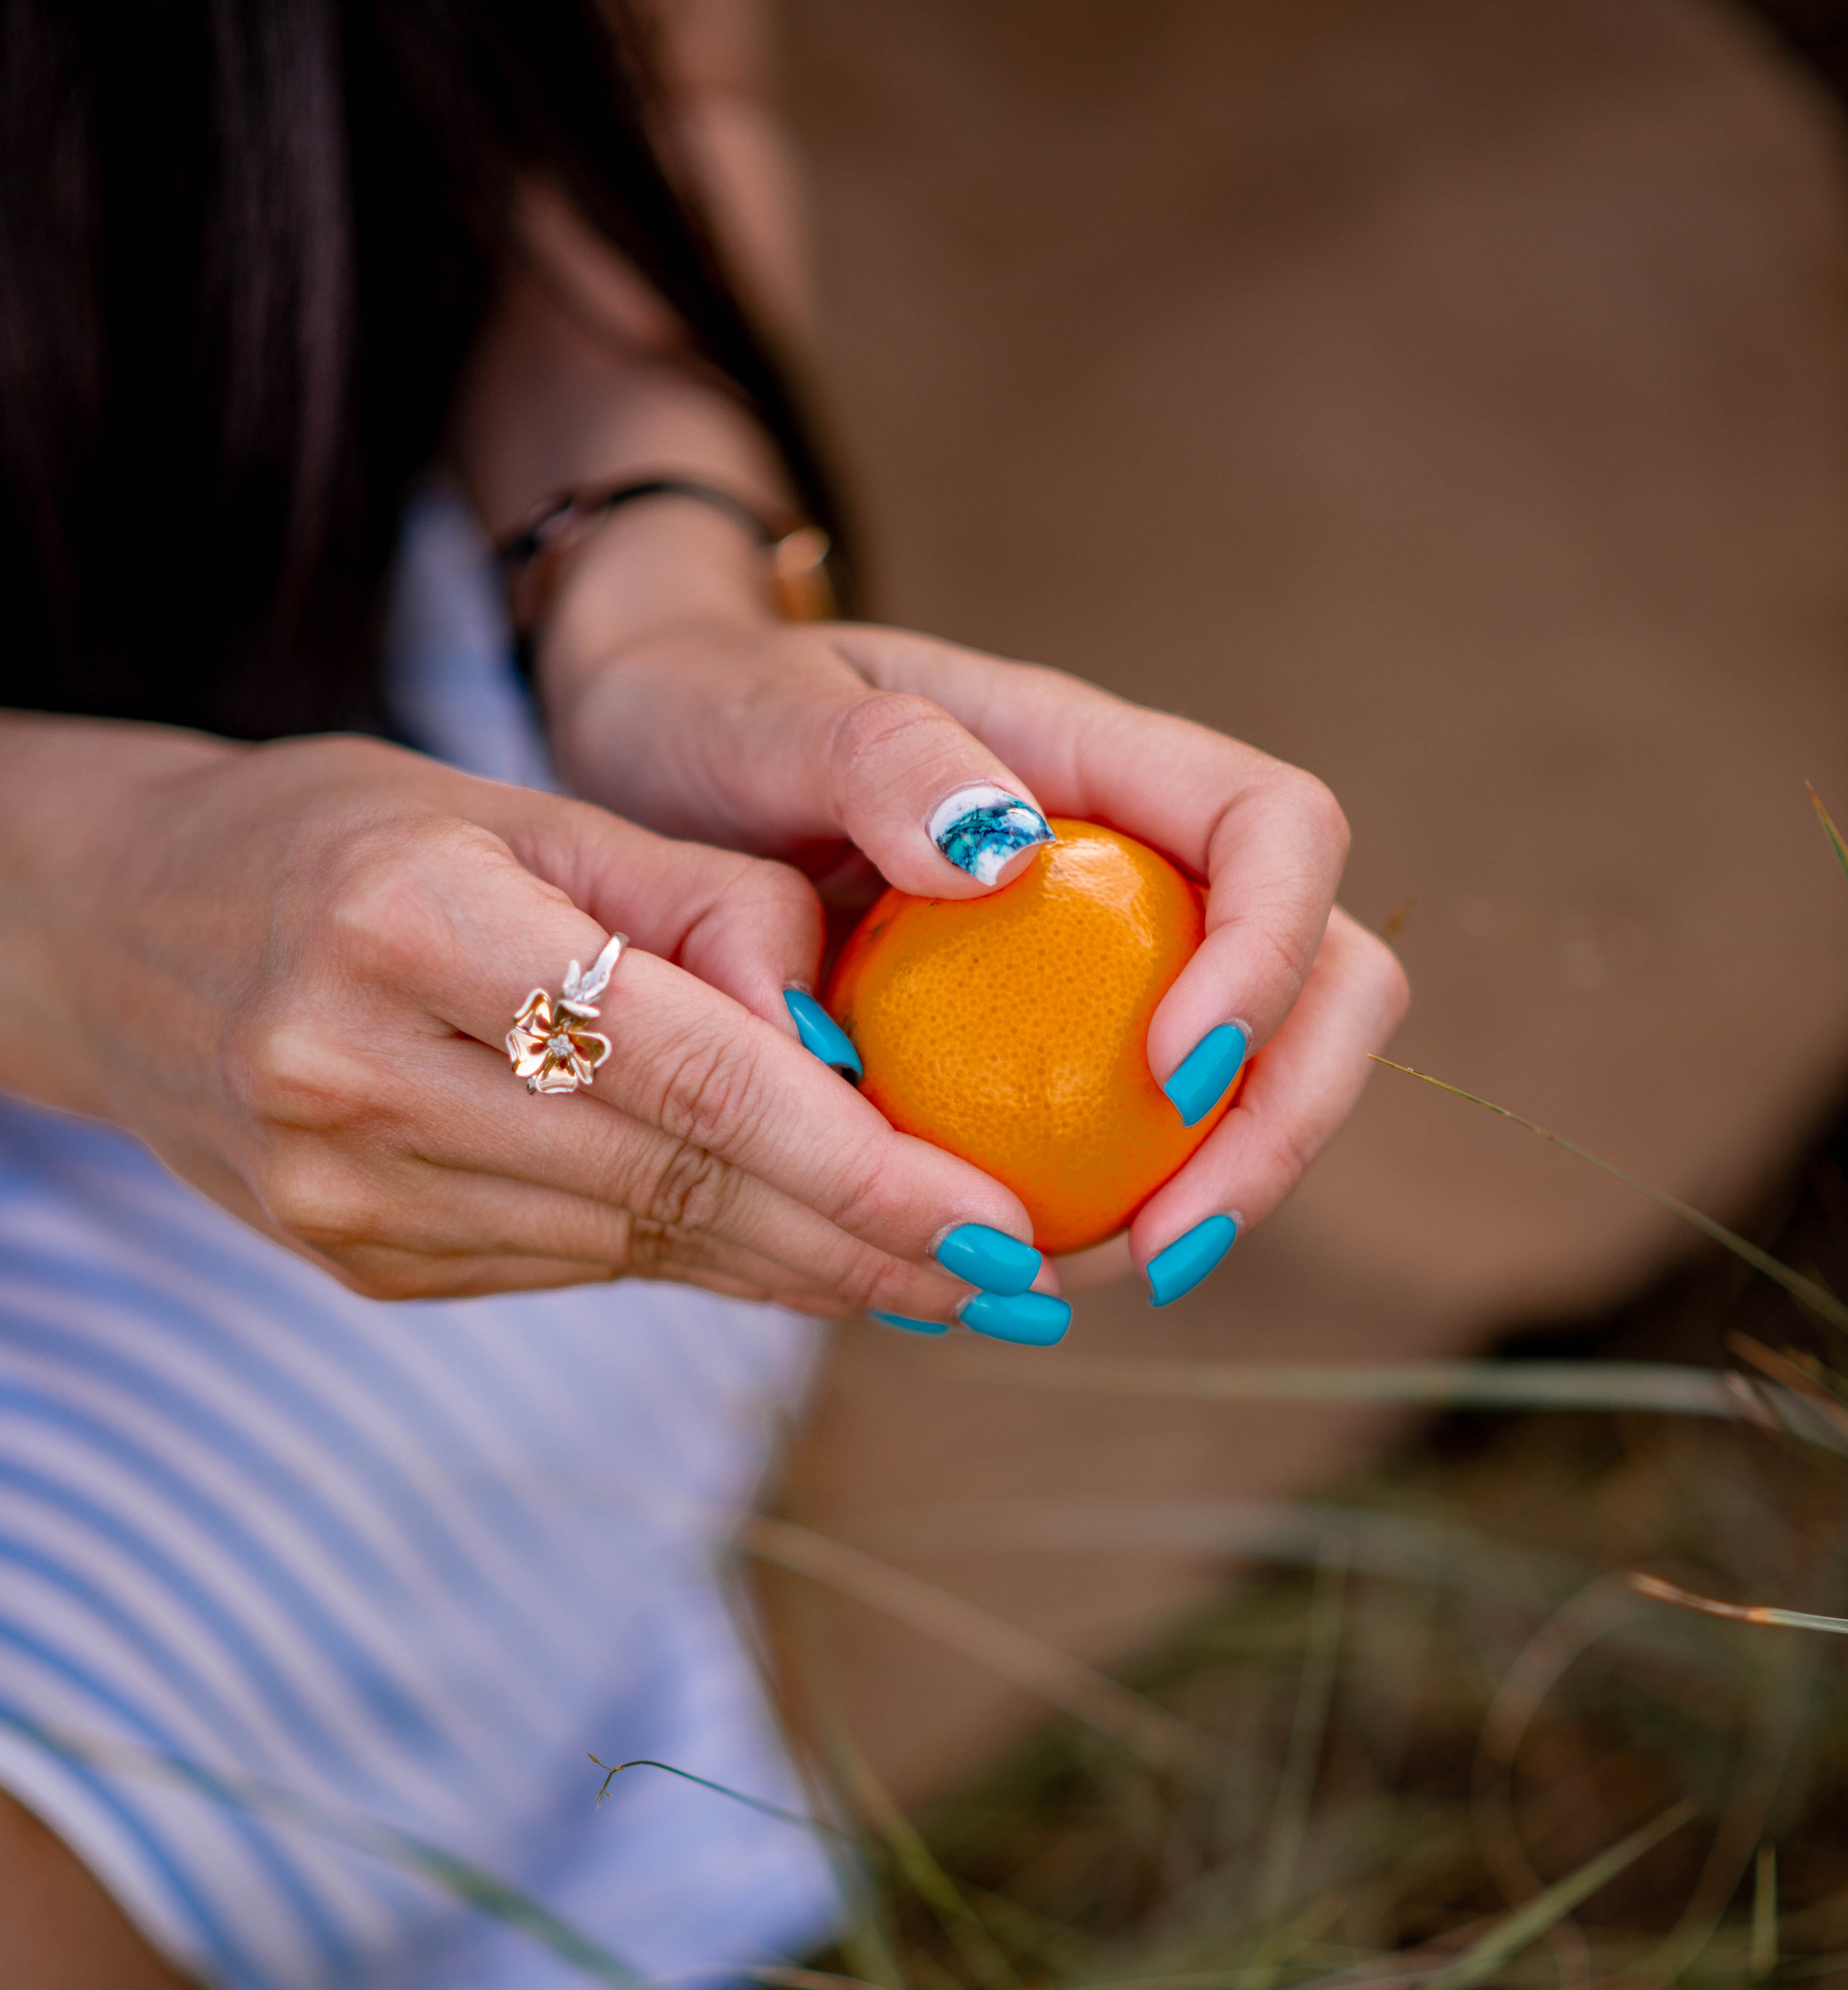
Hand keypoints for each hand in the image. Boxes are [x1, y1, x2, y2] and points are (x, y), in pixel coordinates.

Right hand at [0, 722, 1057, 1313]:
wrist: (125, 937)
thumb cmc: (351, 838)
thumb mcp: (521, 806)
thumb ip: (701, 906)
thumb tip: (860, 1036)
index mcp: (404, 930)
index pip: (685, 1075)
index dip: (858, 1163)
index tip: (999, 1222)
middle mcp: (357, 1083)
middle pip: (680, 1188)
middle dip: (868, 1246)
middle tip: (1021, 1281)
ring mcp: (345, 1198)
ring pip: (645, 1250)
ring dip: (809, 1272)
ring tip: (946, 1279)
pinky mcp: (361, 1263)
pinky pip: (583, 1270)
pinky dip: (708, 1266)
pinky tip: (806, 1265)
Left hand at [541, 593, 1407, 1287]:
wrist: (660, 753)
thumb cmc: (713, 709)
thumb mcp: (763, 715)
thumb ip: (878, 763)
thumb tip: (996, 850)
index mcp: (1096, 761)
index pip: (1277, 830)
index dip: (1270, 951)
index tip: (1171, 1070)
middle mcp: (1140, 863)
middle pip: (1325, 981)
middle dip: (1281, 1124)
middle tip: (1169, 1246)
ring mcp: (1113, 963)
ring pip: (1250, 1085)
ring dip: (1208, 1198)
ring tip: (1083, 1280)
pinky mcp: (1059, 1048)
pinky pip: (1131, 1144)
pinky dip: (1105, 1219)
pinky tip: (1015, 1273)